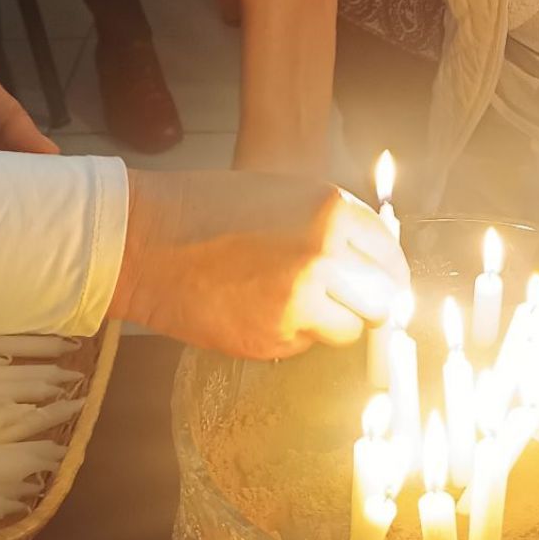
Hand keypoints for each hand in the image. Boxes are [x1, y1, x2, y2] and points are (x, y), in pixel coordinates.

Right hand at [111, 169, 410, 358]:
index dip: (389, 274)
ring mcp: (298, 301)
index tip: (385, 285)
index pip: (391, 255)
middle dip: (371, 304)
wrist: (147, 240)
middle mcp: (323, 255)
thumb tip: (376, 265)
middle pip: (384, 300)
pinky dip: (293, 334)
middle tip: (353, 303)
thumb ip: (334, 226)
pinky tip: (259, 308)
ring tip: (293, 300)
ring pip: (349, 329)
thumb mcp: (286, 195)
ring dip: (332, 321)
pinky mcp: (272, 338)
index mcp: (331, 210)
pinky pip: (306, 344)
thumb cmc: (213, 209)